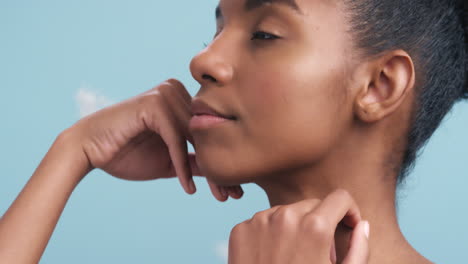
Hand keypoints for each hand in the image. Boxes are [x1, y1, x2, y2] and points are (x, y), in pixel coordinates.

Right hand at [67, 78, 242, 200]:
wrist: (89, 150)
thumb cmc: (126, 154)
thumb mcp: (169, 162)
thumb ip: (194, 161)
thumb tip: (222, 172)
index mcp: (182, 100)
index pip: (210, 132)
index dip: (222, 161)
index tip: (235, 188)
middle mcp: (177, 92)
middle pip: (207, 135)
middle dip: (221, 168)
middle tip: (235, 195)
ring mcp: (166, 94)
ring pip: (196, 138)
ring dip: (209, 171)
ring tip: (221, 195)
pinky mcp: (154, 104)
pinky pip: (176, 139)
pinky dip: (182, 165)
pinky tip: (188, 188)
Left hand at [228, 189, 369, 263]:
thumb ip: (359, 250)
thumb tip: (361, 224)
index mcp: (315, 227)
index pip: (340, 197)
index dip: (349, 211)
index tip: (346, 226)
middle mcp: (285, 216)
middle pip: (312, 205)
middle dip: (320, 222)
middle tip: (318, 252)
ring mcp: (259, 221)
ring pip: (286, 211)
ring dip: (294, 227)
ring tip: (292, 257)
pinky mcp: (241, 229)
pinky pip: (263, 222)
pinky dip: (270, 234)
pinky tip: (271, 257)